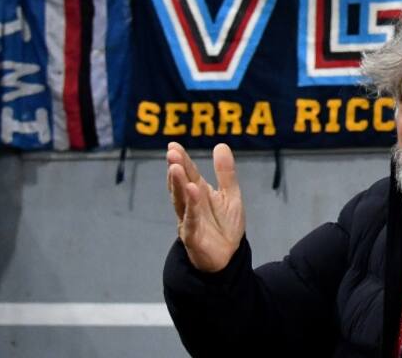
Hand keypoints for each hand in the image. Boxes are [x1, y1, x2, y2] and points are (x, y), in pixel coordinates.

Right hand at [167, 142, 245, 272]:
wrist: (228, 257)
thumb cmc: (225, 224)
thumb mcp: (231, 195)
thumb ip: (225, 173)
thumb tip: (221, 145)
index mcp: (199, 193)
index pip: (189, 174)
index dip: (182, 160)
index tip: (173, 146)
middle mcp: (190, 205)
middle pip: (181, 185)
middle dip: (176, 169)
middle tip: (171, 153)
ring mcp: (189, 220)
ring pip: (181, 201)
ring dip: (178, 185)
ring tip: (175, 168)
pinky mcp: (193, 237)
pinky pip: (191, 220)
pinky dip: (191, 206)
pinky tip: (192, 192)